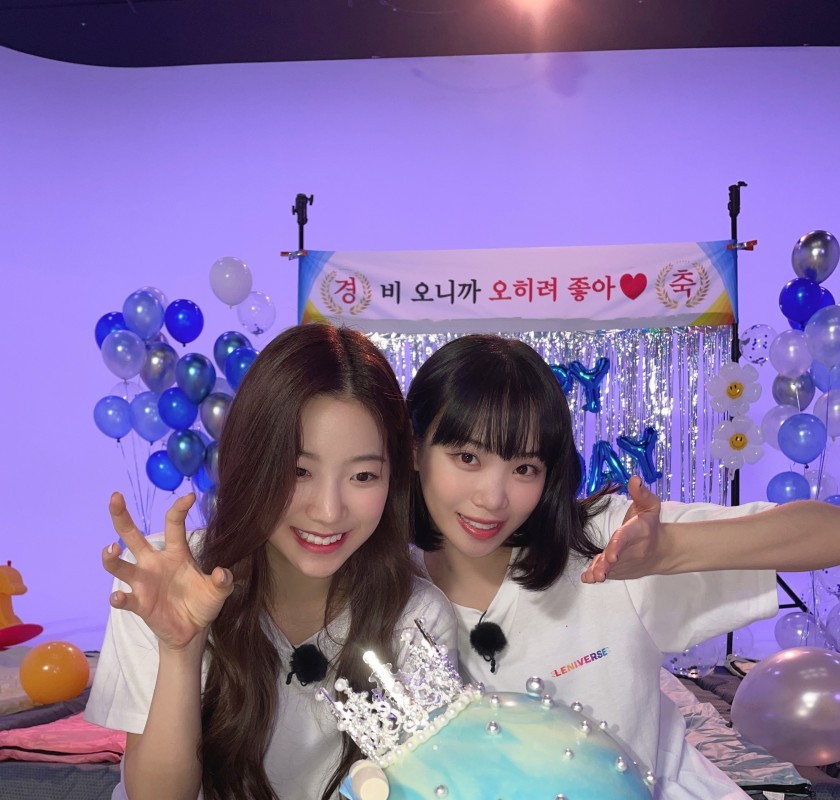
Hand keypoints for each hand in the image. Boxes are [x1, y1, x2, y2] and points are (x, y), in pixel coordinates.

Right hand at [101, 492, 233, 650]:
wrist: (193, 631)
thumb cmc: (203, 602)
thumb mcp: (219, 590)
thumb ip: (223, 581)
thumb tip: (222, 573)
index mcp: (176, 553)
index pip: (174, 525)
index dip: (179, 509)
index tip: (189, 496)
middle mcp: (154, 563)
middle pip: (132, 536)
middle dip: (121, 516)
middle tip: (115, 497)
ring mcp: (144, 582)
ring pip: (119, 565)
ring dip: (111, 557)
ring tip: (111, 549)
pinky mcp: (139, 603)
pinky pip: (124, 598)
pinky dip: (119, 597)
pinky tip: (118, 596)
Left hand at [581, 477, 665, 582]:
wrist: (663, 550)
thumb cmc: (651, 524)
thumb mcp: (650, 505)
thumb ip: (640, 493)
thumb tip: (634, 478)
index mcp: (638, 531)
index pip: (626, 537)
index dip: (618, 546)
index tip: (612, 556)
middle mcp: (634, 549)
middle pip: (619, 556)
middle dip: (608, 564)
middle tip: (598, 573)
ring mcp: (627, 562)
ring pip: (613, 567)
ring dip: (602, 571)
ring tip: (592, 578)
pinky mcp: (621, 569)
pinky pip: (610, 572)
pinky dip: (598, 575)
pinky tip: (587, 579)